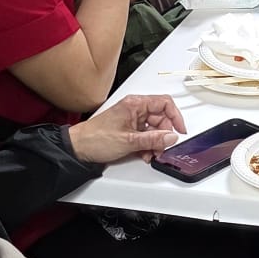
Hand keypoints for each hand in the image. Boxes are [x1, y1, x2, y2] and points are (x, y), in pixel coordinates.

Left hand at [71, 95, 185, 164]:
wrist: (78, 148)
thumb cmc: (96, 138)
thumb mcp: (129, 141)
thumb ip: (153, 139)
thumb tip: (171, 137)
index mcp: (135, 104)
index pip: (164, 103)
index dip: (175, 116)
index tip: (179, 130)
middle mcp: (134, 109)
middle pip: (160, 118)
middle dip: (164, 134)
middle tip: (163, 147)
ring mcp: (131, 119)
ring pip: (153, 129)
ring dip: (155, 142)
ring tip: (152, 153)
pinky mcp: (128, 130)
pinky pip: (145, 135)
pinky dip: (148, 145)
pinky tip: (145, 154)